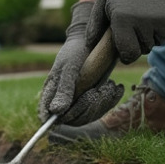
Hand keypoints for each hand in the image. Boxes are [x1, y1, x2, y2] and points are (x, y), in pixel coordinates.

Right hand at [39, 1, 124, 125]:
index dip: (53, 122)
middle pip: (72, 119)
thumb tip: (56, 111)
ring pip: (88, 116)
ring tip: (110, 86)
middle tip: (97, 91)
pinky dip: (111, 100)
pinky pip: (101, 109)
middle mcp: (64, 99)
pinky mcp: (93, 99)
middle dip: (87, 108)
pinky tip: (116, 87)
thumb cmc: (77, 52)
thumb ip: (64, 89)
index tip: (68, 118)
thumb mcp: (69, 68)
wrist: (95, 41)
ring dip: (101, 103)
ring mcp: (79, 100)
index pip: (48, 115)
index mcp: (52, 92)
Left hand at [86, 0, 164, 62]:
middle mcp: (142, 23)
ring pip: (156, 42)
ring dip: (150, 36)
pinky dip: (161, 27)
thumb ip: (95, 23)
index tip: (125, 51)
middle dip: (137, 44)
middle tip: (133, 30)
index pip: (128, 53)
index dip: (126, 55)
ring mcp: (160, 21)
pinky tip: (154, 12)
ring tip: (143, 20)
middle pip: (143, 49)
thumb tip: (89, 44)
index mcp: (123, 20)